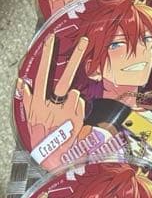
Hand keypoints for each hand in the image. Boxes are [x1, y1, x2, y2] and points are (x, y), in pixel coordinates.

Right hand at [18, 34, 87, 162]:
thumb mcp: (30, 116)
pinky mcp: (76, 120)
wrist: (50, 158)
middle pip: (65, 75)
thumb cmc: (41, 136)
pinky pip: (80, 107)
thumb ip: (27, 98)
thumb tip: (21, 82)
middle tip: (84, 41)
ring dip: (74, 99)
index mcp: (38, 100)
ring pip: (75, 94)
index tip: (51, 39)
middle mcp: (51, 103)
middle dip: (76, 57)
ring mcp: (66, 111)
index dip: (47, 56)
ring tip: (68, 110)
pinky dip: (78, 108)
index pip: (43, 73)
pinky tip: (73, 116)